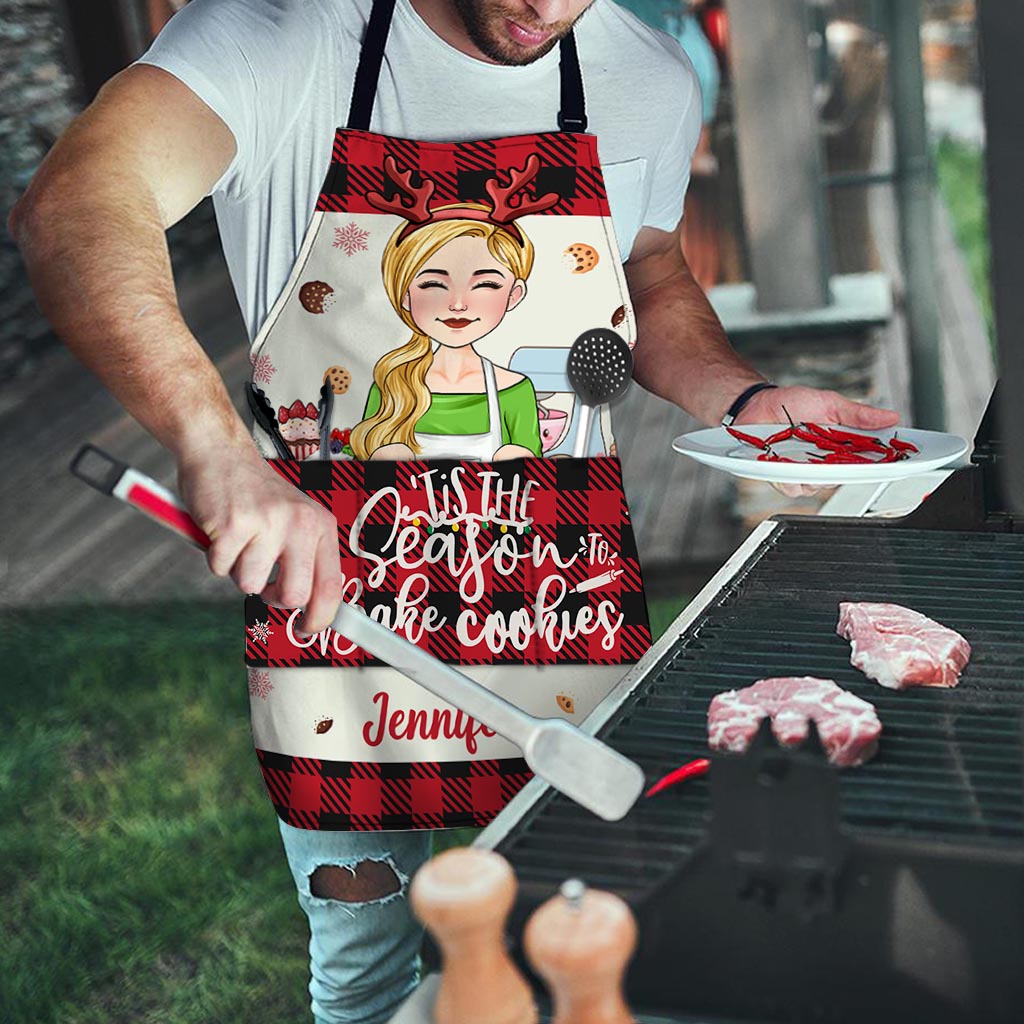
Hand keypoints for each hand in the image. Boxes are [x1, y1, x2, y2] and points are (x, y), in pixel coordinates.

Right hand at [177, 443, 342, 633]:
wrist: (220, 452)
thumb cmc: (256, 493)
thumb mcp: (295, 519)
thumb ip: (305, 558)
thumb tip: (310, 608)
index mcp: (320, 525)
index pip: (331, 586)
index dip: (320, 618)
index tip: (306, 630)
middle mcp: (300, 523)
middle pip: (294, 596)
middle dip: (273, 597)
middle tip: (262, 581)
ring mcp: (267, 523)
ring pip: (250, 585)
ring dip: (238, 570)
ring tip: (240, 541)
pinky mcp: (233, 525)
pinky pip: (220, 568)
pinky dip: (215, 557)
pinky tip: (222, 531)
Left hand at [736, 385, 899, 496]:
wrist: (758, 405)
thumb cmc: (792, 404)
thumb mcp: (830, 403)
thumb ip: (858, 414)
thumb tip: (891, 417)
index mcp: (842, 447)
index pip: (870, 461)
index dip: (885, 464)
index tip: (900, 461)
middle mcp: (826, 464)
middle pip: (847, 478)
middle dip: (848, 469)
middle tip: (842, 454)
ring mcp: (805, 473)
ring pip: (820, 486)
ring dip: (816, 472)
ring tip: (807, 452)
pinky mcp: (783, 478)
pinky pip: (794, 488)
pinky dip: (792, 476)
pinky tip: (787, 462)